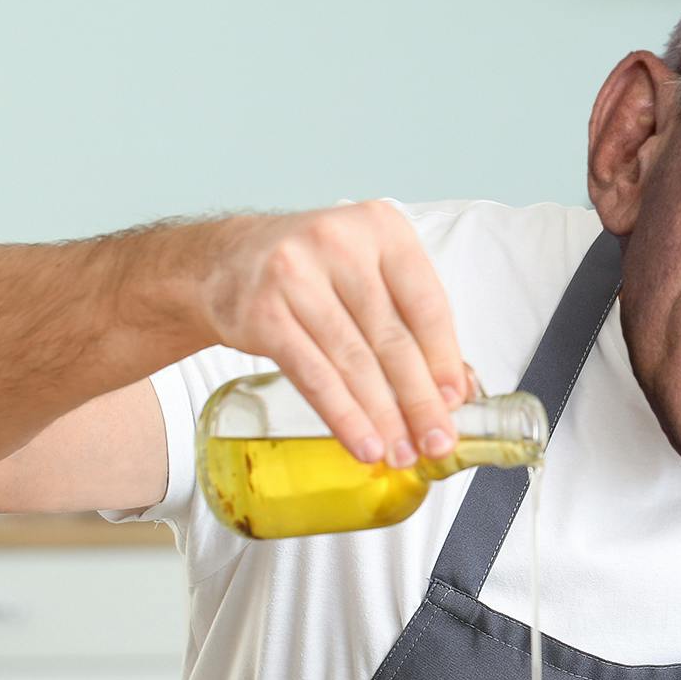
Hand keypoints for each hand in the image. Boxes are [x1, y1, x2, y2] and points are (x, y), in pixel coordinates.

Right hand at [201, 202, 469, 467]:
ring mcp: (296, 276)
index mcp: (382, 228)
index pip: (426, 303)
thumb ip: (410, 319)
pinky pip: (314, 375)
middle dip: (419, 399)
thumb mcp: (367, 271)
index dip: (444, 359)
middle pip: (391, 337)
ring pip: (353, 361)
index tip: (455, 401)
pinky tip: (363, 442)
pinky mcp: (263, 313)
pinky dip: (343, 415)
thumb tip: (455, 388)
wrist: (224, 260)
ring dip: (382, 415)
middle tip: (437, 441)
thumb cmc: (313, 270)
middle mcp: (340, 243)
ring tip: (400, 452)